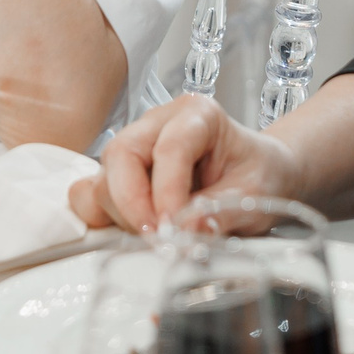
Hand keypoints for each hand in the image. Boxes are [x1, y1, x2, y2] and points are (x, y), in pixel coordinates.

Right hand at [67, 95, 303, 232]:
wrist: (261, 173)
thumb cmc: (259, 173)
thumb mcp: (256, 194)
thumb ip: (222, 212)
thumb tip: (189, 231)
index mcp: (198, 114)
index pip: (170, 148)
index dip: (168, 192)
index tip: (174, 230)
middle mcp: (158, 124)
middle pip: (122, 154)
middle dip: (133, 203)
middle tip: (159, 239)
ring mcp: (136, 148)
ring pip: (103, 176)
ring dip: (121, 214)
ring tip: (157, 237)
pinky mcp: (122, 175)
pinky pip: (92, 194)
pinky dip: (103, 217)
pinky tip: (134, 232)